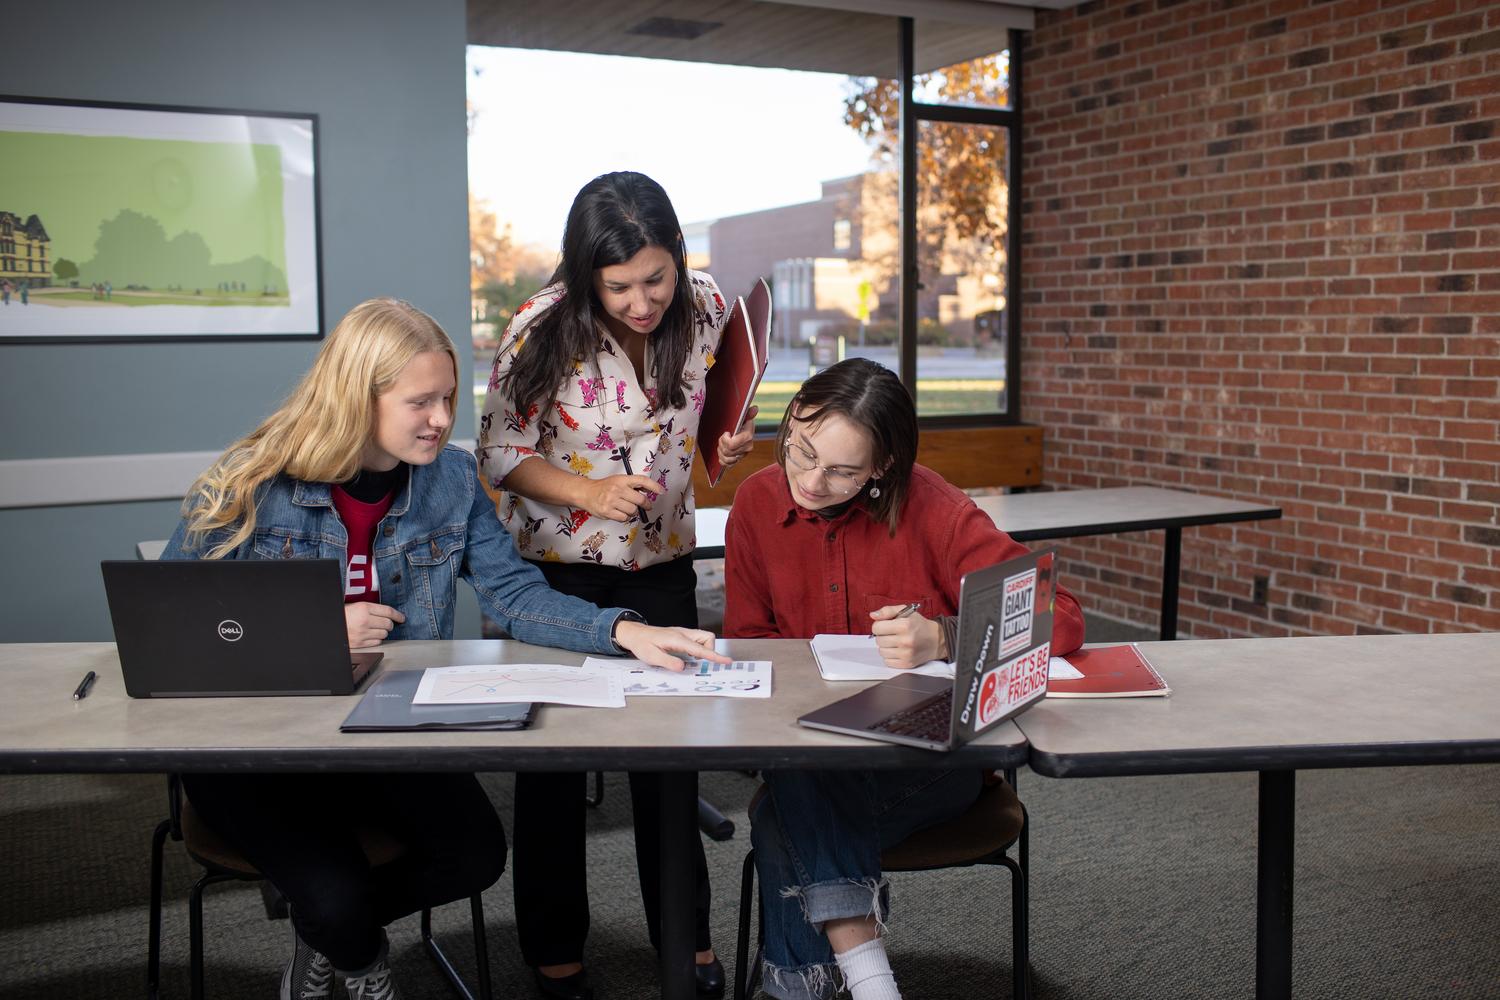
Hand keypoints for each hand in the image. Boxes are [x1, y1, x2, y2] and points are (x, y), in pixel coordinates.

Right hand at [345, 602, 404, 647]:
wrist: (331, 624)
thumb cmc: (344, 614)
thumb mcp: (357, 605)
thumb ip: (372, 609)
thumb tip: (389, 614)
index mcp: (364, 608)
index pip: (388, 611)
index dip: (398, 615)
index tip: (401, 618)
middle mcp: (365, 620)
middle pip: (388, 624)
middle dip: (389, 624)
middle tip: (386, 623)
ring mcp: (362, 633)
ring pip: (384, 634)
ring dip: (383, 632)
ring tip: (376, 629)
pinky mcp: (360, 643)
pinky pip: (377, 642)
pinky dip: (377, 639)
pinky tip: (371, 635)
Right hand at [579, 474, 659, 521]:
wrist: (586, 492)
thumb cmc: (604, 487)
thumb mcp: (618, 480)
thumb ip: (632, 485)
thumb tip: (648, 490)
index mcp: (622, 479)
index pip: (642, 481)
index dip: (654, 486)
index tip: (662, 491)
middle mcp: (618, 489)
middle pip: (640, 500)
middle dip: (645, 505)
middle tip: (646, 506)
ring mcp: (612, 501)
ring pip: (633, 511)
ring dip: (633, 512)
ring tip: (626, 508)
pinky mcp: (607, 512)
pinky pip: (624, 518)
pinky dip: (625, 517)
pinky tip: (619, 512)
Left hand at [614, 621, 732, 670]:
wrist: (635, 633)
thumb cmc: (642, 644)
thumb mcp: (652, 656)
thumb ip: (669, 662)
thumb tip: (683, 667)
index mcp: (677, 639)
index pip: (700, 648)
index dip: (714, 656)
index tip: (726, 661)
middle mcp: (683, 633)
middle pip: (707, 637)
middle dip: (709, 650)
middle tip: (699, 662)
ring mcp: (683, 633)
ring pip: (704, 637)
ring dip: (704, 649)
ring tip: (693, 659)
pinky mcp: (682, 635)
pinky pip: (697, 639)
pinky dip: (698, 648)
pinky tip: (689, 655)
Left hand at [717, 405, 758, 470]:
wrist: (744, 431)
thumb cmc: (743, 422)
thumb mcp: (744, 416)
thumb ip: (748, 413)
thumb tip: (755, 408)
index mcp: (748, 437)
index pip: (731, 444)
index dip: (725, 439)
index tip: (727, 432)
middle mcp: (747, 448)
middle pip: (727, 451)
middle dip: (721, 444)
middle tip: (723, 438)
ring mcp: (743, 455)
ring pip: (726, 459)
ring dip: (721, 452)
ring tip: (722, 445)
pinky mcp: (738, 460)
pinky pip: (728, 465)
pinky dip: (722, 460)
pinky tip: (723, 453)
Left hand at [869, 605, 943, 668]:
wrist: (936, 640)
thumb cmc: (919, 625)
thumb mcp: (905, 611)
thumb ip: (887, 611)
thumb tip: (873, 615)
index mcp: (904, 625)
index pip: (877, 628)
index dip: (879, 625)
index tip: (885, 626)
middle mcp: (905, 640)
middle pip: (878, 640)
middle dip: (882, 636)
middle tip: (892, 633)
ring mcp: (906, 654)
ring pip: (881, 651)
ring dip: (886, 646)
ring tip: (895, 642)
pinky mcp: (907, 664)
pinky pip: (887, 661)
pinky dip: (890, 656)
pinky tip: (898, 650)